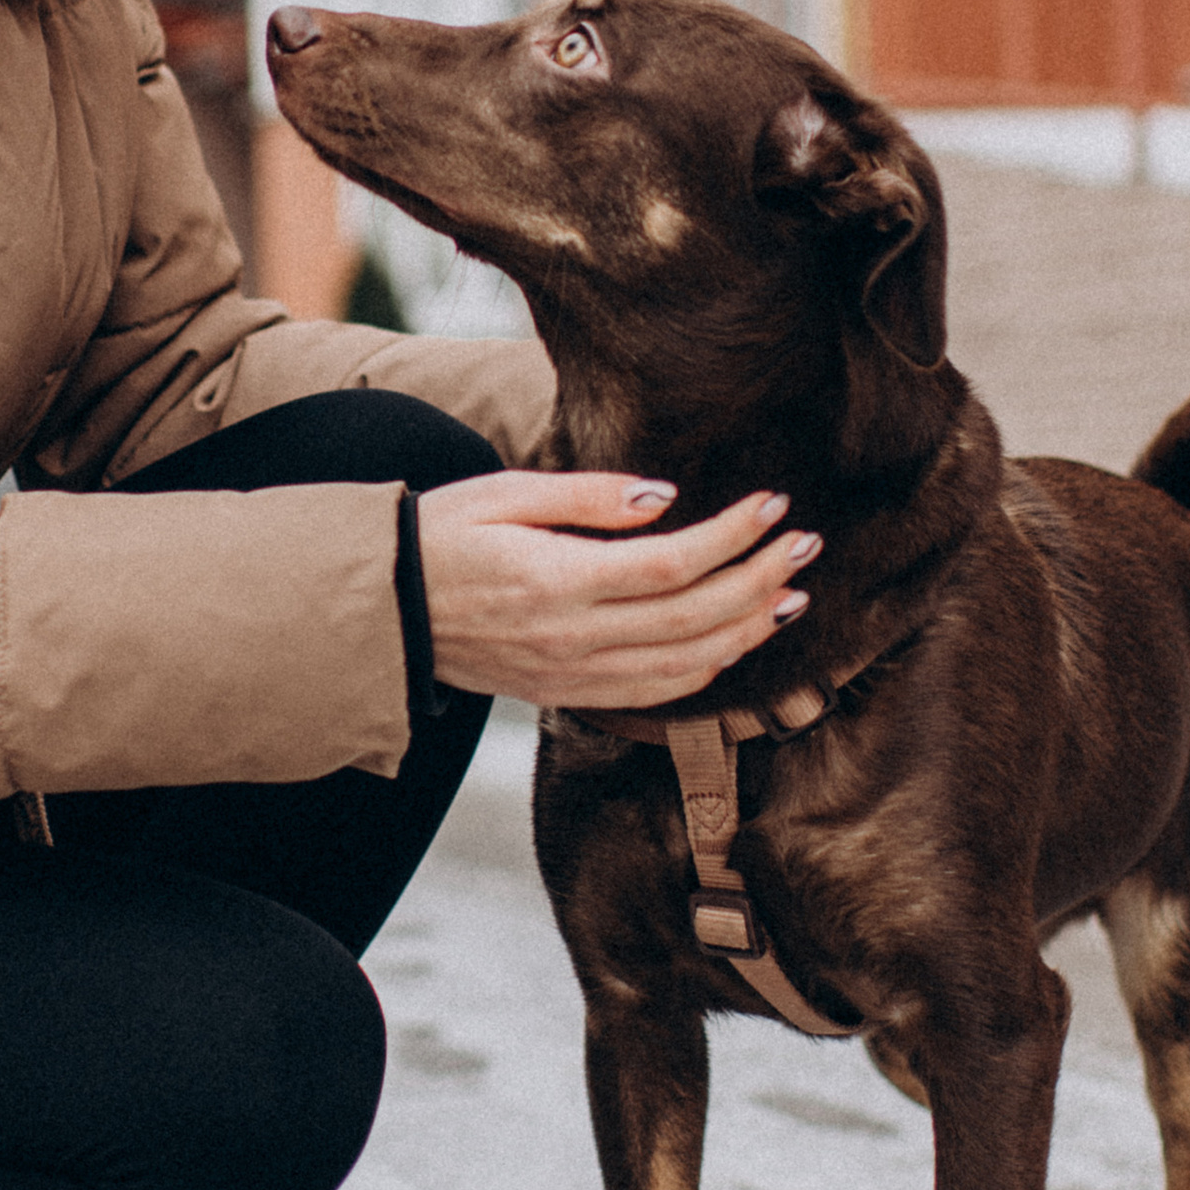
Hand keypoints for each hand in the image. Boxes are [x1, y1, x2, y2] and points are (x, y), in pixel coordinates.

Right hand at [414, 472, 816, 711]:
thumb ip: (586, 496)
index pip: (672, 564)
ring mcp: (572, 675)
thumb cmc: (440, 536)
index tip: (772, 504)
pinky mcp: (567, 695)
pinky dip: (706, 671)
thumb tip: (666, 497)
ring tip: (791, 593)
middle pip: (694, 618)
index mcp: (557, 581)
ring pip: (685, 665)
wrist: (384, 613)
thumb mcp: (503, 494)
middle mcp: (572, 638)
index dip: (732, 537)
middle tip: (805, 543)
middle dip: (760, 578)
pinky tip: (735, 641)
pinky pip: (655, 694)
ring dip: (748, 631)